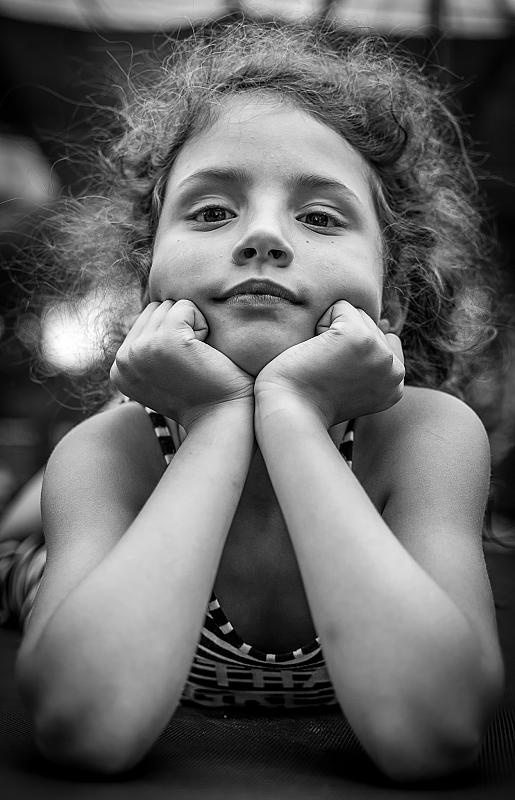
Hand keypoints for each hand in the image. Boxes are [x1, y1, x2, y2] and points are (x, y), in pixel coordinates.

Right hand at [110, 299, 254, 430]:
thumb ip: (148, 348)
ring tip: (196, 359)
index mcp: (118, 369)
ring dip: (192, 327)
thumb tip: (154, 308)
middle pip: (156, 309)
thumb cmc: (202, 395)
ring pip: (171, 306)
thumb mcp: (162, 374)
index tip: (180, 368)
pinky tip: (204, 353)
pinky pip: (186, 307)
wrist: (221, 418)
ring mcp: (142, 349)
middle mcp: (123, 359)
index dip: (172, 336)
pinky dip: (203, 325)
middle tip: (191, 362)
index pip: (145, 320)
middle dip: (181, 328)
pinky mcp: (166, 340)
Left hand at [254, 300, 404, 426]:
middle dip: (342, 340)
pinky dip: (320, 323)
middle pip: (370, 324)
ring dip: (332, 332)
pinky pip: (340, 307)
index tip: (337, 376)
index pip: (386, 342)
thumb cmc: (309, 402)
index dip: (355, 349)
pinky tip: (315, 352)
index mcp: (395, 386)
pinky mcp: (359, 337)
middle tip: (327, 372)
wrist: (291, 413)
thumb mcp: (353, 388)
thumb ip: (370, 364)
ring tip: (321, 363)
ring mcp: (380, 352)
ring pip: (356, 313)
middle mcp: (395, 370)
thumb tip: (383, 324)